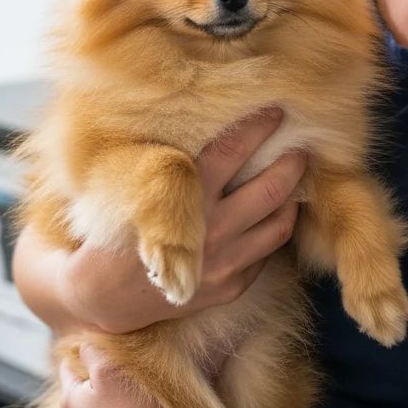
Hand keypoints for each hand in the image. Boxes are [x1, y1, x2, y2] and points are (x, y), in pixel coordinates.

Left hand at [58, 342, 182, 407]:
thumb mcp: (110, 371)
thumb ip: (93, 352)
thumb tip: (84, 344)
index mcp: (70, 400)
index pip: (67, 368)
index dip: (80, 354)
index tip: (94, 348)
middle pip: (80, 395)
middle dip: (96, 383)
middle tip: (117, 375)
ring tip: (128, 405)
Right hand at [64, 109, 304, 333]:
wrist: (106, 295)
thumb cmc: (117, 234)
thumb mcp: (139, 193)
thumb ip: (176, 171)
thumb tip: (214, 137)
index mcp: (185, 200)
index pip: (231, 153)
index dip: (256, 129)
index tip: (274, 111)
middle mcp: (211, 231)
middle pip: (268, 189)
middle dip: (290, 163)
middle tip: (301, 146)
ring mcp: (225, 263)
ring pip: (278, 224)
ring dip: (292, 198)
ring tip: (296, 181)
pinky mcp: (232, 287)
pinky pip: (265, 254)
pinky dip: (273, 230)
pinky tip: (274, 216)